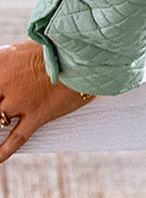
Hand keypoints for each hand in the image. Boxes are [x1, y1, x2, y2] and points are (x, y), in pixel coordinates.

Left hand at [0, 40, 95, 163]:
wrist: (86, 54)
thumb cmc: (60, 46)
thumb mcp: (27, 46)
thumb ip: (9, 59)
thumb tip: (3, 64)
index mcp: (2, 62)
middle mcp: (6, 83)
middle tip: (0, 108)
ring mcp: (21, 101)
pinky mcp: (37, 115)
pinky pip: (16, 139)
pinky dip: (2, 151)